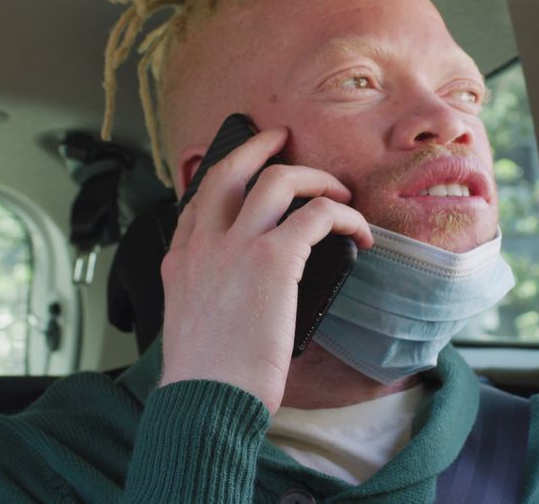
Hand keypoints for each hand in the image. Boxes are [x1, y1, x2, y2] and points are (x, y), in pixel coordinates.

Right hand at [158, 127, 372, 413]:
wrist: (206, 401)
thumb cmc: (207, 379)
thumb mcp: (193, 325)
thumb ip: (211, 296)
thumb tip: (247, 295)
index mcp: (179, 261)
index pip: (197, 200)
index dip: (225, 177)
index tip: (246, 171)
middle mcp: (202, 244)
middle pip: (230, 170)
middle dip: (258, 146)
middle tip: (282, 138)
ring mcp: (235, 246)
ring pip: (277, 179)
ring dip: (314, 178)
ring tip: (339, 191)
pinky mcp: (272, 258)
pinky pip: (317, 214)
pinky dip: (344, 216)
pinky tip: (359, 233)